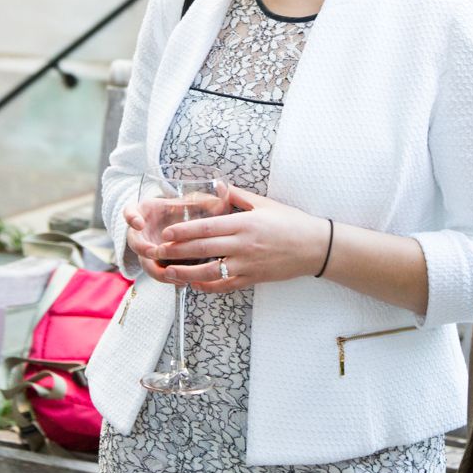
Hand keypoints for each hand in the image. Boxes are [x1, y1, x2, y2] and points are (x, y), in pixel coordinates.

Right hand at [121, 184, 232, 284]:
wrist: (172, 225)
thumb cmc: (177, 210)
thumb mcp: (182, 203)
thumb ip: (196, 201)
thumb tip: (220, 197)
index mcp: (143, 213)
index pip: (129, 213)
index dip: (131, 218)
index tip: (139, 223)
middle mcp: (140, 233)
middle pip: (134, 243)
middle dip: (143, 249)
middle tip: (154, 252)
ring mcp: (146, 250)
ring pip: (146, 264)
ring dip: (157, 270)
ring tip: (173, 273)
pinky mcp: (155, 264)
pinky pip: (158, 274)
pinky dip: (168, 278)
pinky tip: (183, 281)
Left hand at [153, 186, 332, 293]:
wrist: (315, 247)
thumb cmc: (290, 222)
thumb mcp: (265, 203)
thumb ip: (239, 196)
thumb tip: (219, 186)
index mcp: (244, 223)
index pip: (207, 228)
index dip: (184, 231)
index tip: (166, 232)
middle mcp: (243, 245)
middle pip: (203, 249)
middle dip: (177, 251)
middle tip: (157, 252)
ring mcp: (248, 264)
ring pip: (211, 271)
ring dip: (187, 273)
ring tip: (169, 272)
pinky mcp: (253, 279)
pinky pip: (227, 285)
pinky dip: (209, 286)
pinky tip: (195, 284)